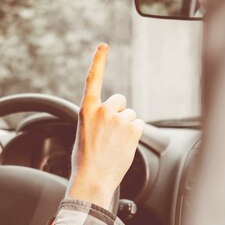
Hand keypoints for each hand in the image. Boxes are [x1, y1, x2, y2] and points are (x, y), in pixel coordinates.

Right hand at [66, 43, 144, 209]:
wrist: (92, 178)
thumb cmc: (86, 159)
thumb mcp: (84, 131)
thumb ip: (97, 117)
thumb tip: (116, 114)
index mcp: (86, 109)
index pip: (93, 79)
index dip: (99, 61)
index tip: (104, 46)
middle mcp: (103, 109)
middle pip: (120, 101)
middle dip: (119, 114)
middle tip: (110, 134)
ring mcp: (118, 118)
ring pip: (130, 116)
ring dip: (126, 127)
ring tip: (115, 144)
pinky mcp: (133, 129)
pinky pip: (140, 125)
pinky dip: (135, 135)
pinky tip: (124, 146)